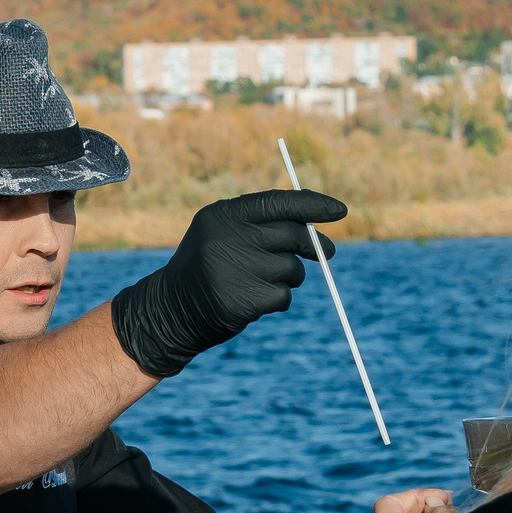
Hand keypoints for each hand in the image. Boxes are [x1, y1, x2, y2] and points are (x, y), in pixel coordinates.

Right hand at [107, 189, 348, 378]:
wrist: (171, 309)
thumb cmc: (208, 266)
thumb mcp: (224, 234)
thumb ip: (263, 225)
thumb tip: (318, 233)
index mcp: (223, 215)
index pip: (277, 203)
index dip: (312, 205)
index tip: (339, 210)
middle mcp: (228, 239)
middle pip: (292, 235)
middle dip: (312, 244)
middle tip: (327, 252)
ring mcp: (235, 270)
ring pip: (292, 269)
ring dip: (289, 277)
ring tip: (261, 281)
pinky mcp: (242, 300)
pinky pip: (284, 296)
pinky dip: (277, 300)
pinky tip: (254, 301)